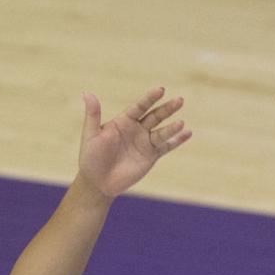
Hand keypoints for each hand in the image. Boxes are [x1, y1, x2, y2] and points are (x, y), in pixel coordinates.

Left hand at [77, 87, 191, 198]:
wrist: (97, 183)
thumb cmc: (91, 158)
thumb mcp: (91, 135)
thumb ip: (93, 114)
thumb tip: (87, 93)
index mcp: (124, 121)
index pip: (140, 106)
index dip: (150, 98)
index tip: (160, 90)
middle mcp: (137, 129)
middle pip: (155, 116)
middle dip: (167, 109)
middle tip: (179, 100)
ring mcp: (145, 142)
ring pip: (162, 131)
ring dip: (172, 127)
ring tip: (180, 123)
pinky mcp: (151, 156)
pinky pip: (166, 146)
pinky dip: (177, 141)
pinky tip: (187, 134)